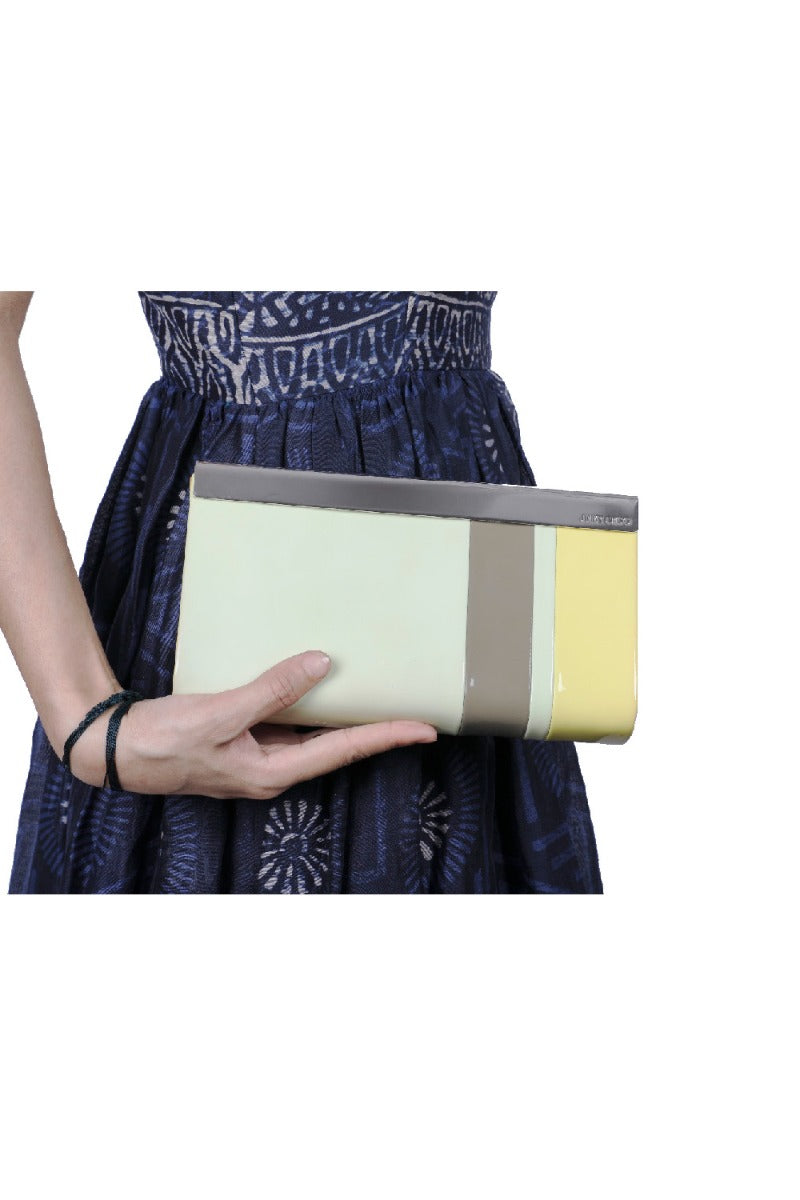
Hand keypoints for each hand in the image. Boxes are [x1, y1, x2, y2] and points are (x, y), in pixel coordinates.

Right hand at [67, 650, 437, 798]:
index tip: (424, 728)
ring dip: (347, 718)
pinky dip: (312, 707)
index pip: (345, 751)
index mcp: (273, 772)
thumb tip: (321, 665)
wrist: (119, 750)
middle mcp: (273, 770)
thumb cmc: (164, 740)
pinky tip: (320, 688)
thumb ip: (273, 690)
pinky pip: (291, 725)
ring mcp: (260, 758)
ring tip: (381, 697)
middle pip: (339, 747)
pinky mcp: (245, 743)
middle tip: (417, 713)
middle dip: (378, 730)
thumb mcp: (222, 712)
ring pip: (316, 735)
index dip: (387, 737)